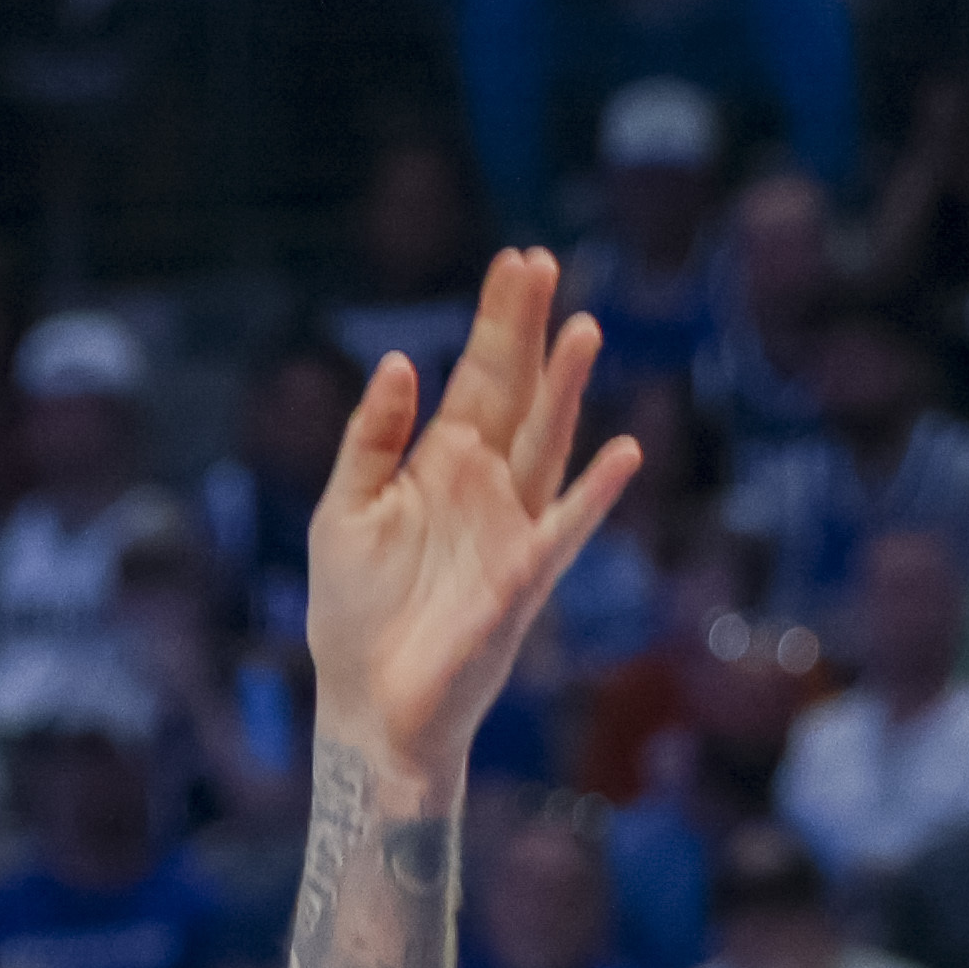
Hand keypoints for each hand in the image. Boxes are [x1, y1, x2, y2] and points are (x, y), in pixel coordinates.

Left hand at [299, 247, 644, 783]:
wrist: (368, 707)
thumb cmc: (354, 615)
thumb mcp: (344, 512)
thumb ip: (371, 440)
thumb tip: (398, 362)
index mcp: (441, 463)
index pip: (478, 375)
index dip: (497, 321)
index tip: (516, 261)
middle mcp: (486, 486)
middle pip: (516, 392)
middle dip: (528, 331)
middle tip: (544, 262)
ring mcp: (512, 528)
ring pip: (547, 444)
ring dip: (566, 391)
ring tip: (583, 330)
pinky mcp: (523, 579)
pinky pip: (565, 528)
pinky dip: (595, 492)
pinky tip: (624, 452)